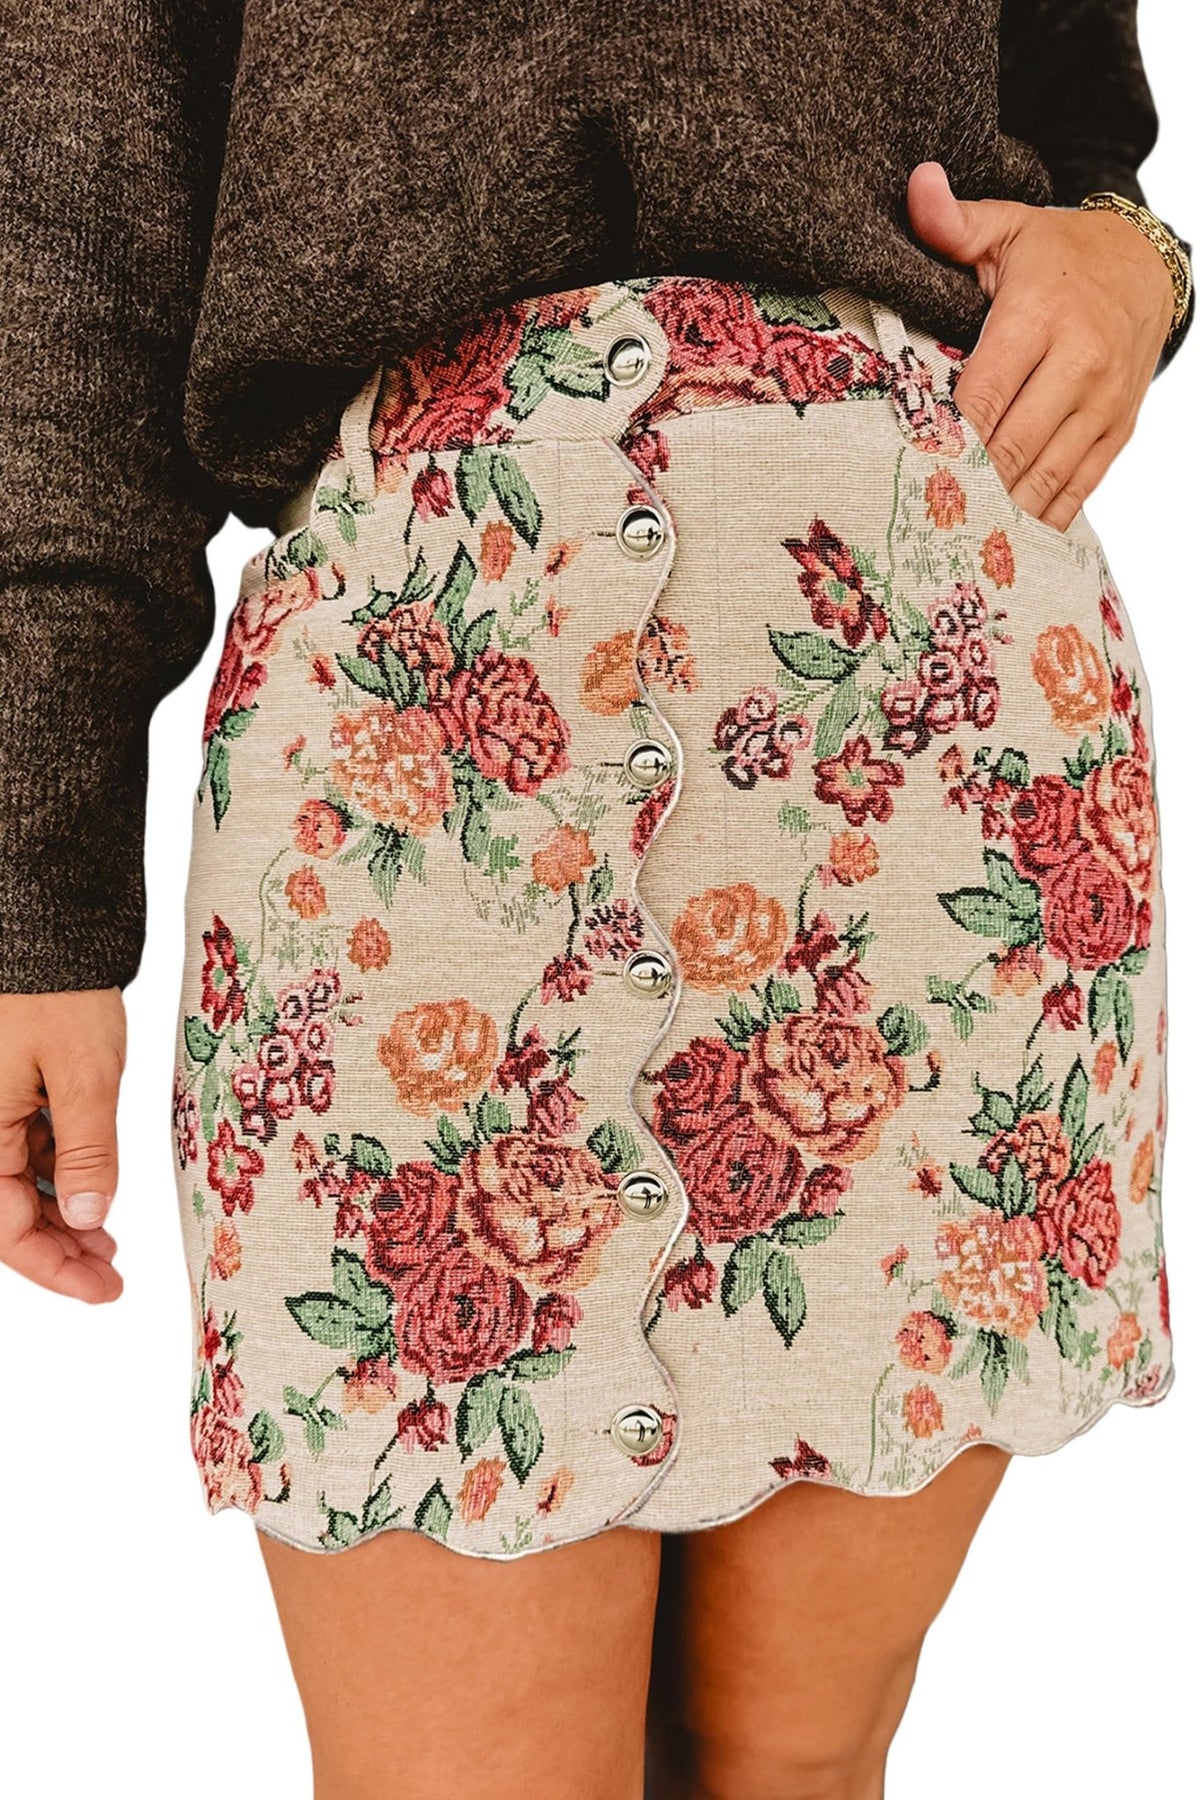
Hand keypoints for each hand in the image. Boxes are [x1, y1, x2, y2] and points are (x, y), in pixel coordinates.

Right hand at [0, 989, 124, 1301]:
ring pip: (14, 1186)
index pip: (5, 1229)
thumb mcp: (85, 1076)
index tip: (104, 1292)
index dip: (54, 1269)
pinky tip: (92, 1192)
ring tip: (108, 1241)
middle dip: (58, 1250)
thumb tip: (91, 1217)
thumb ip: (87, 1152)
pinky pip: (20, 1152)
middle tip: (112, 1275)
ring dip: (59, 1217)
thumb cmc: (58, 991)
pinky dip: (56, 1177)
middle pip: (5, 1214)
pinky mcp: (3, 1093)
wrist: (48, 930)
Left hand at [906, 160, 1175, 530]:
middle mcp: (1079, 364)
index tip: (905, 468)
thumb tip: (916, 186)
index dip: (945, 438)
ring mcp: (1103, 403)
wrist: (1148, 266)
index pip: (985, 394)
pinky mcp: (1118, 430)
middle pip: (1012, 445)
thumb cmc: (1058, 254)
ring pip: (1046, 476)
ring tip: (954, 540)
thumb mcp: (1008, 228)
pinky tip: (1006, 542)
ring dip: (1001, 512)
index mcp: (1040, 316)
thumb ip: (955, 223)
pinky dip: (1042, 518)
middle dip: (966, 486)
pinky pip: (1079, 488)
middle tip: (919, 519)